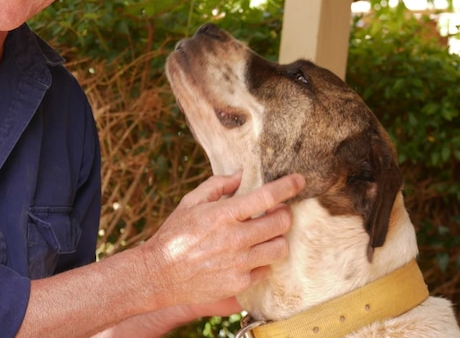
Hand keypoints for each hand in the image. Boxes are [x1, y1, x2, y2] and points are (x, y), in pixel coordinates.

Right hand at [137, 172, 304, 310]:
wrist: (160, 274)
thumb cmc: (174, 234)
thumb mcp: (190, 202)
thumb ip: (217, 185)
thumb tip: (240, 175)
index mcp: (223, 214)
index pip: (267, 197)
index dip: (288, 186)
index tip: (299, 181)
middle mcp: (235, 238)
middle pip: (281, 223)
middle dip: (284, 214)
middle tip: (277, 212)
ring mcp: (240, 263)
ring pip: (279, 248)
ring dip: (277, 239)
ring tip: (265, 236)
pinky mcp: (239, 283)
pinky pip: (265, 270)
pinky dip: (262, 262)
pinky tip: (249, 257)